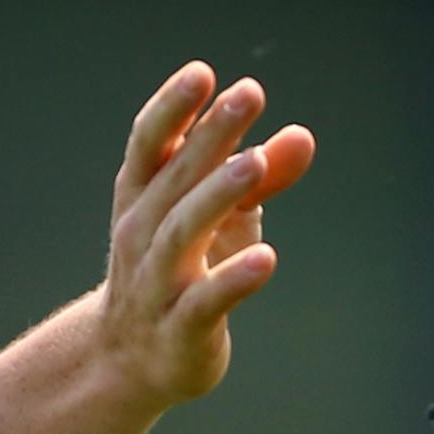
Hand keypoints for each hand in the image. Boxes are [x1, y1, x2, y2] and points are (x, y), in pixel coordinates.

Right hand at [98, 62, 314, 404]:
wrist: (130, 360)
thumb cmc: (179, 270)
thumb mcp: (219, 217)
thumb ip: (260, 176)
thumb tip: (303, 136)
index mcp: (141, 197)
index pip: (150, 145)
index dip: (172, 108)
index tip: (202, 73)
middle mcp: (140, 234)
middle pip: (173, 179)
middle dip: (209, 135)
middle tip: (248, 94)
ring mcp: (156, 283)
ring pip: (183, 233)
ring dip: (217, 195)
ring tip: (253, 164)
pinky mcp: (180, 329)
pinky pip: (204, 302)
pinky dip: (232, 279)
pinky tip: (265, 258)